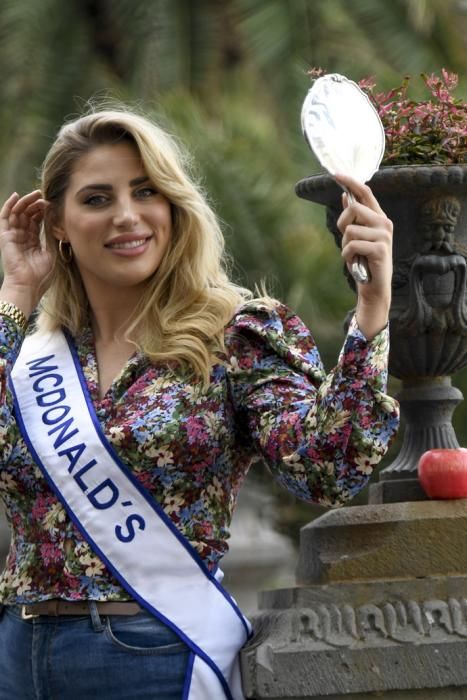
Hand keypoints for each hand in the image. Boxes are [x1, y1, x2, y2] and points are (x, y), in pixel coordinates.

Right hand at [0, 190, 52, 314]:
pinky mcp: (5, 236)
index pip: (37, 221)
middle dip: (35, 204)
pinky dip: (9, 205)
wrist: (28, 286)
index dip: (43, 211)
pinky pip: (5, 217)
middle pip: (27, 215)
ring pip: (17, 213)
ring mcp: (13, 236)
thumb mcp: (52, 253)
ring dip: (25, 202)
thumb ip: (53, 237)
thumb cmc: (41, 275)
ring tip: (35, 194)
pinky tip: (16, 196)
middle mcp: (22, 237)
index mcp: (33, 242)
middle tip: (44, 196)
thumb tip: (59, 221)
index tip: (53, 204)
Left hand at [335, 174, 392, 339]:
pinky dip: (347, 256)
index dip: (351, 182)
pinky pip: (351, 245)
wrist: (374, 288)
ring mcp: (384, 236)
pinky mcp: (380, 249)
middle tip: (348, 241)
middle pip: (353, 208)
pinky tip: (356, 263)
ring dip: (345, 245)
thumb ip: (354, 218)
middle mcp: (384, 223)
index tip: (336, 173)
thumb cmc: (364, 262)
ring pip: (349, 229)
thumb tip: (346, 197)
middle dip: (342, 224)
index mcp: (379, 217)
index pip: (366, 193)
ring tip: (355, 255)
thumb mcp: (356, 237)